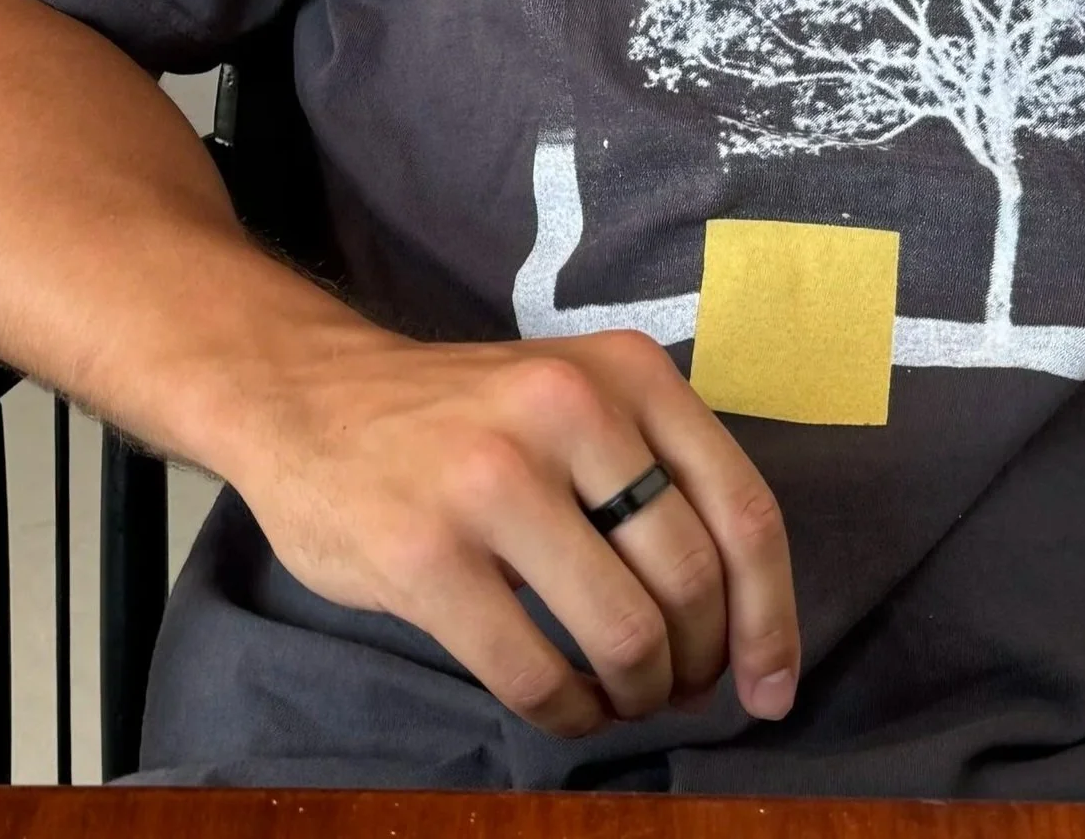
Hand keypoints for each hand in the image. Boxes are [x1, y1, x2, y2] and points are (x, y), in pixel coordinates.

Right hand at [229, 325, 797, 739]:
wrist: (311, 398)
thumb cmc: (467, 417)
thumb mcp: (580, 396)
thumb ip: (657, 474)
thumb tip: (743, 619)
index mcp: (628, 371)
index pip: (742, 509)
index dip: (771, 617)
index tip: (773, 687)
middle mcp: (570, 410)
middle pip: (690, 581)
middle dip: (696, 663)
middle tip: (675, 688)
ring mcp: (494, 481)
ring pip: (623, 634)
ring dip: (636, 694)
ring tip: (620, 697)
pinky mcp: (425, 556)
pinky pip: (535, 674)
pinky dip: (568, 713)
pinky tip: (564, 706)